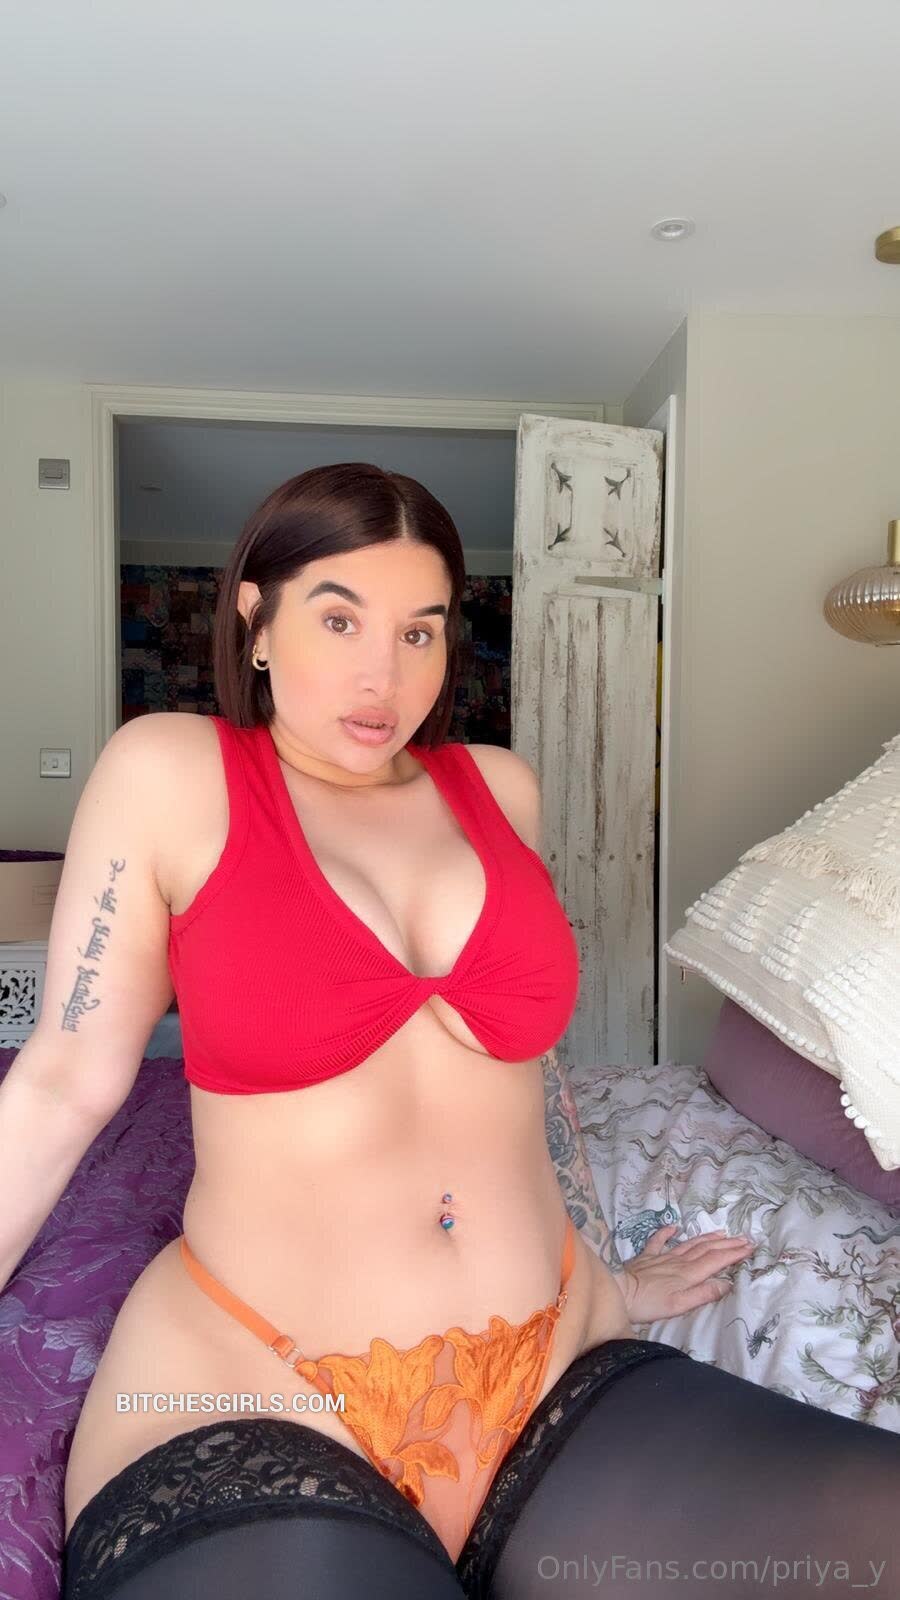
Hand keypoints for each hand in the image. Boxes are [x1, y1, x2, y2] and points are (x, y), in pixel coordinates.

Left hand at [620, 1225, 754, 1326]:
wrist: (620, 1293)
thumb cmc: (650, 1304)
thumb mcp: (680, 1305)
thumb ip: (703, 1294)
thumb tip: (727, 1283)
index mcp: (688, 1274)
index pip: (716, 1260)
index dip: (734, 1254)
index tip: (750, 1247)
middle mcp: (678, 1261)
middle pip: (707, 1250)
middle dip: (727, 1244)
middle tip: (744, 1239)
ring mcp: (662, 1256)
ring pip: (689, 1244)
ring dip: (707, 1238)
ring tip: (721, 1233)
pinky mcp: (647, 1257)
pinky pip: (658, 1240)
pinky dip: (667, 1233)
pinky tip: (674, 1227)